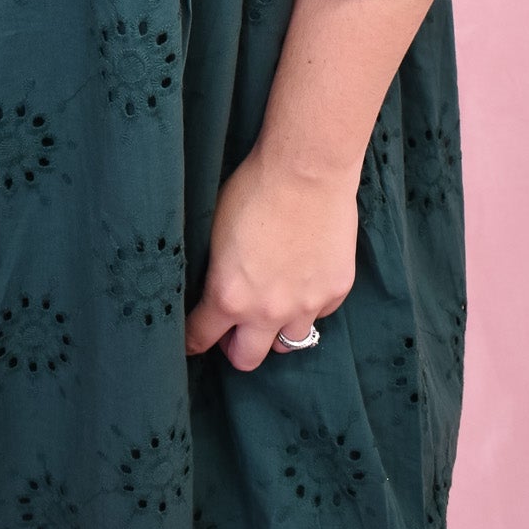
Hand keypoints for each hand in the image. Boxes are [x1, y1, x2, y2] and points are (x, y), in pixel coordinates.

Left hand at [183, 143, 359, 371]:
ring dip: (276, 330)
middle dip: (236, 346)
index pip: (201, 337)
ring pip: (288, 344)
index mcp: (228, 295)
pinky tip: (304, 277)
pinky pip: (319, 314)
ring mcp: (306, 305)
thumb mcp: (215, 230)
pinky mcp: (336, 291)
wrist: (307, 169)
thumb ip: (217, 271)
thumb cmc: (254, 188)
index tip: (192, 339)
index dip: (192, 340)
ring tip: (274, 306)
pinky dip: (309, 304)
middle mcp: (267, 311)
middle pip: (247, 359)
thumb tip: (214, 286)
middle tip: (235, 328)